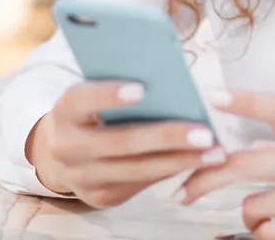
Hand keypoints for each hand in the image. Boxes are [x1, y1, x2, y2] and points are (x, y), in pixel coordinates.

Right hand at [26, 81, 225, 208]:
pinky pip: (141, 184)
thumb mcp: (93, 91)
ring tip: (215, 152)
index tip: (142, 88)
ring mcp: (82, 177)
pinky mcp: (100, 196)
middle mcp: (67, 147)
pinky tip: (199, 162)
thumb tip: (169, 76)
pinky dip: (172, 171)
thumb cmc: (91, 110)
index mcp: (64, 110)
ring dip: (180, 161)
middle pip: (121, 142)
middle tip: (205, 133)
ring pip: (137, 169)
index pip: (83, 99)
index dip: (109, 94)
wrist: (59, 152)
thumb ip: (120, 83)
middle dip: (167, 138)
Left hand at [177, 89, 274, 238]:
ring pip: (252, 205)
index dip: (245, 100)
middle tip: (182, 191)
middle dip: (205, 178)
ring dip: (249, 216)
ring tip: (266, 216)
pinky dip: (263, 235)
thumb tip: (229, 143)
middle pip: (247, 162)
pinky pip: (268, 234)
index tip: (213, 97)